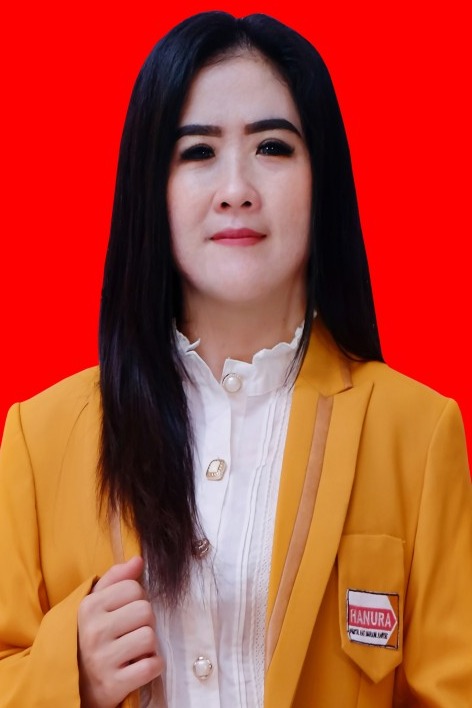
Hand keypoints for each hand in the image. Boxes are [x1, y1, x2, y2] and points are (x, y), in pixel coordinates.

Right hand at [78, 556, 162, 707]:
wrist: (72, 685)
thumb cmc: (88, 637)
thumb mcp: (93, 604)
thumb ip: (115, 579)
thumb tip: (138, 560)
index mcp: (89, 607)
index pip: (134, 588)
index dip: (136, 598)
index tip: (126, 611)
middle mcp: (93, 631)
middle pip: (146, 611)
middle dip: (144, 621)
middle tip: (131, 632)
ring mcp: (102, 660)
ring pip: (150, 637)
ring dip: (149, 645)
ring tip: (135, 649)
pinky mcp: (113, 685)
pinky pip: (151, 666)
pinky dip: (153, 666)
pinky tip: (140, 665)